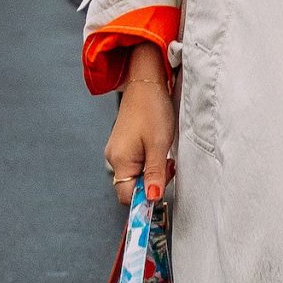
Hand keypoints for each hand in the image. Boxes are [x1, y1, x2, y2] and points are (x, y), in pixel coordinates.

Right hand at [105, 45, 176, 206]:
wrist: (147, 83)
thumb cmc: (153, 110)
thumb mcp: (159, 145)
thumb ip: (155, 174)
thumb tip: (152, 199)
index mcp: (120, 160)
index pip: (127, 196)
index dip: (145, 198)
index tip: (162, 190)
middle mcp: (114, 158)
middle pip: (131, 187)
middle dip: (151, 184)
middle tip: (168, 167)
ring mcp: (118, 152)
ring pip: (135, 176)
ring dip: (152, 174)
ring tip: (164, 157)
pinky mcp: (124, 146)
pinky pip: (135, 165)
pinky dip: (149, 164)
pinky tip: (158, 152)